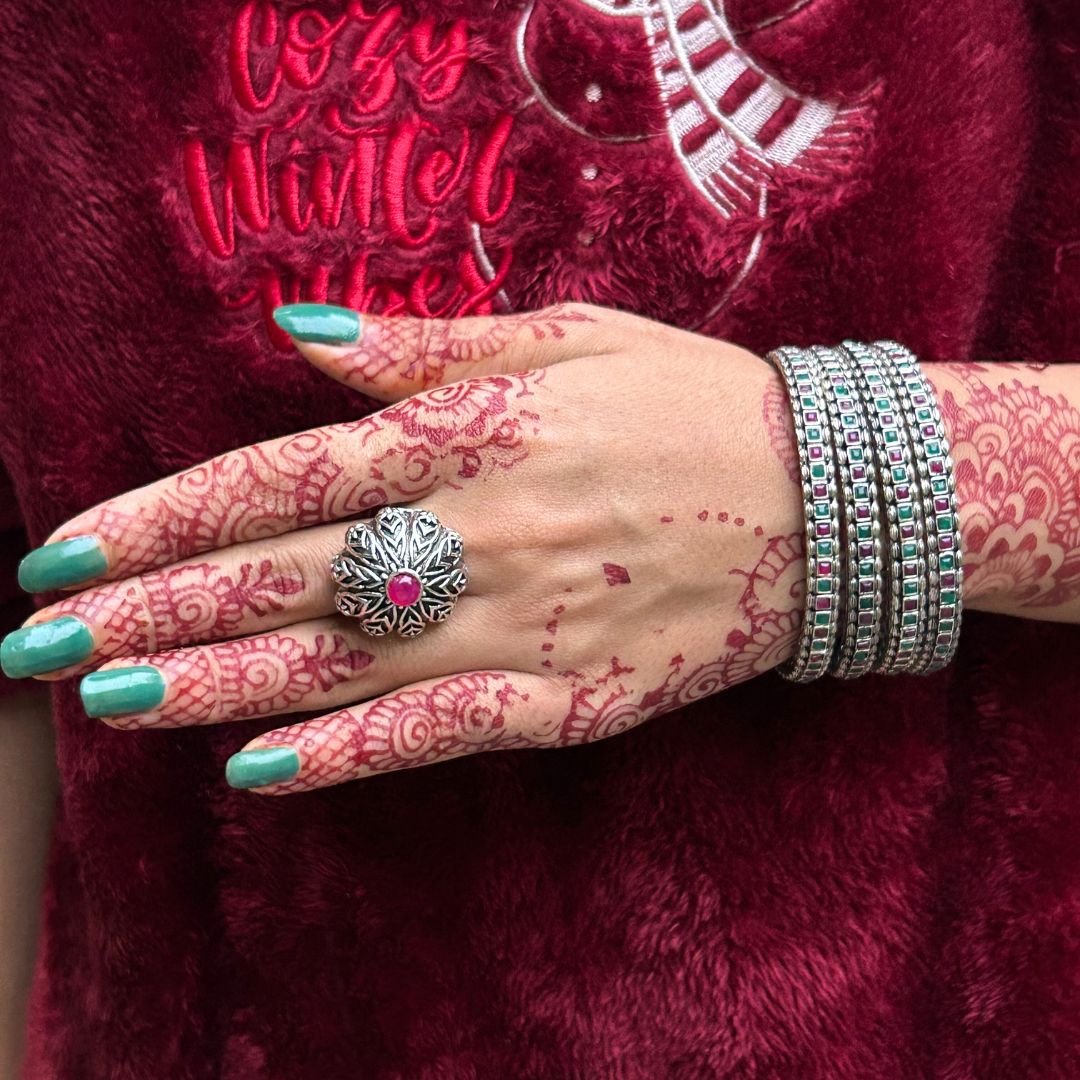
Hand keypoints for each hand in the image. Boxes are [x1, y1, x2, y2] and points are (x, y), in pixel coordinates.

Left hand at [2, 304, 803, 792]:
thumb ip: (422, 346)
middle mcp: (481, 532)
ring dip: (216, 685)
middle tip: (41, 643)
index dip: (165, 517)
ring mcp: (523, 624)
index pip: (281, 479)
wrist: (818, 500)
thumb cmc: (686, 402)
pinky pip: (436, 730)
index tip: (70, 550)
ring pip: (341, 663)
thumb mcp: (563, 338)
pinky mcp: (568, 699)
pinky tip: (258, 770)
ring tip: (111, 700)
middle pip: (286, 579)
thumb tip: (299, 329)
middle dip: (155, 609)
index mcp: (472, 434)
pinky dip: (345, 752)